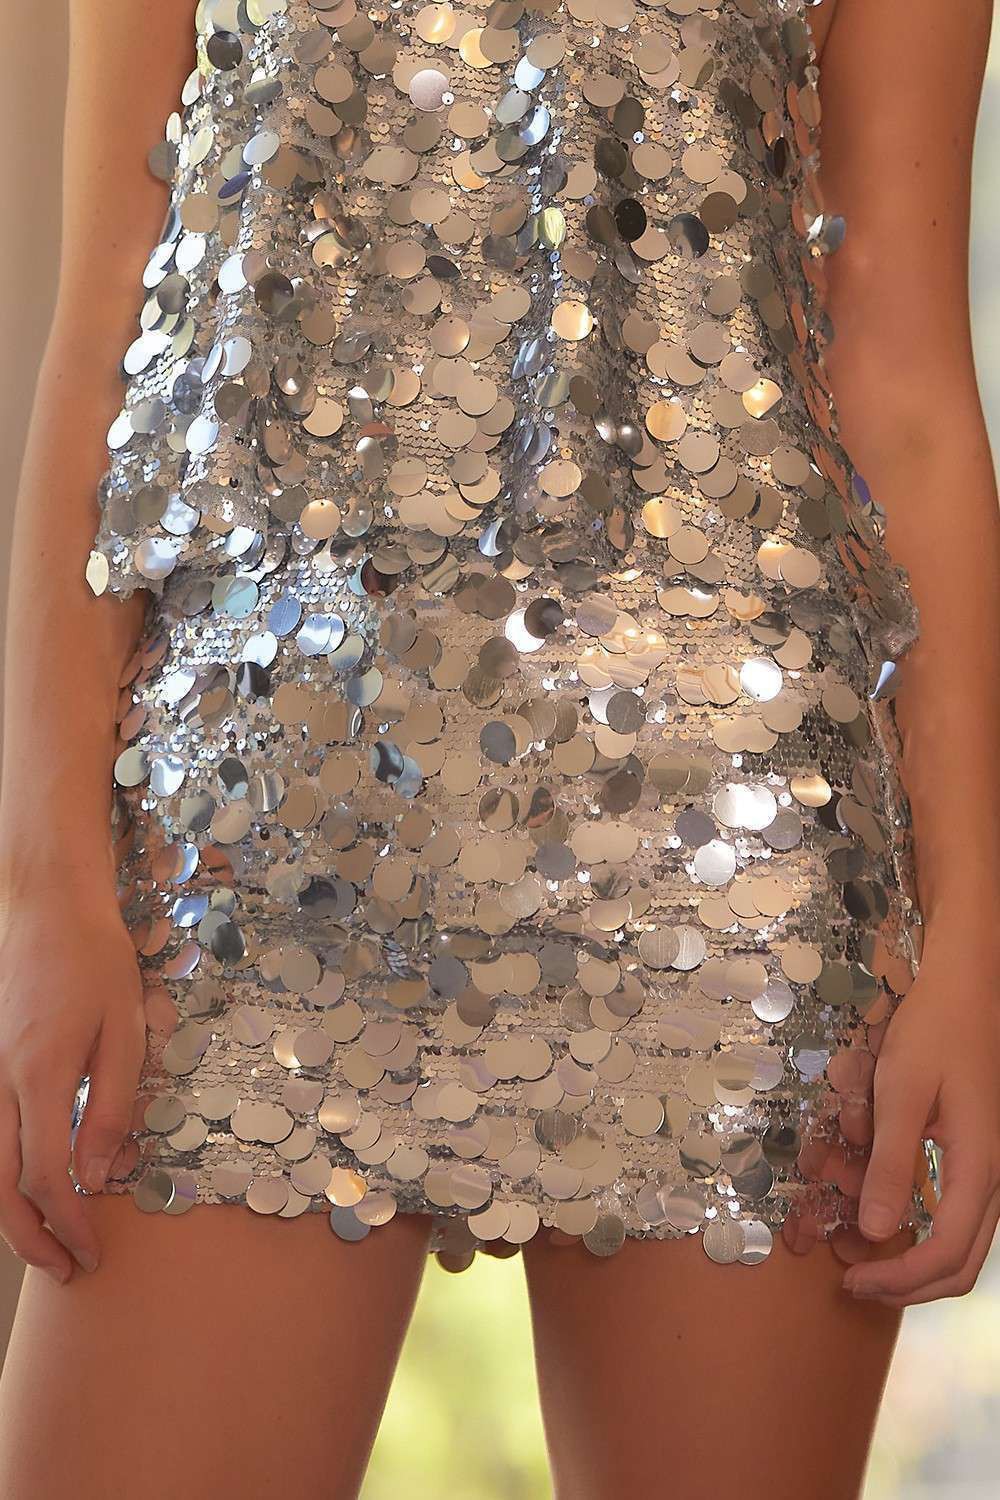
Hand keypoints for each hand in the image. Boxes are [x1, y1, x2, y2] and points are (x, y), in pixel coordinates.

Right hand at [0, 883, 145, 1282]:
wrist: (49, 908)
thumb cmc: (95, 961)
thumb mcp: (125, 1030)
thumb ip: (112, 1105)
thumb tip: (101, 1172)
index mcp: (39, 1076)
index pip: (46, 1176)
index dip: (69, 1222)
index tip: (94, 1251)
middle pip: (2, 1186)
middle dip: (33, 1238)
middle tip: (68, 1269)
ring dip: (11, 1214)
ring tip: (46, 1243)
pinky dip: (2, 1175)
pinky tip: (27, 1190)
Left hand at [843, 925, 999, 1304]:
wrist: (966, 989)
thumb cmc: (933, 1031)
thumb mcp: (900, 1090)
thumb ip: (889, 1161)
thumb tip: (875, 1231)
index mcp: (978, 1167)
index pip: (946, 1253)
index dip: (899, 1279)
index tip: (852, 1280)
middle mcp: (993, 1178)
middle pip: (962, 1264)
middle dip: (908, 1286)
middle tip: (854, 1282)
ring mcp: (990, 1169)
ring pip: (965, 1244)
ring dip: (916, 1263)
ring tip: (863, 1258)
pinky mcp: (979, 1156)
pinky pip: (960, 1215)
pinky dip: (925, 1232)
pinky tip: (887, 1218)